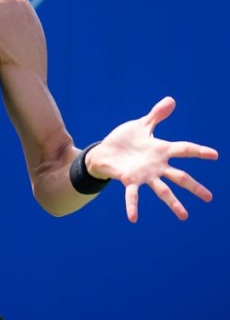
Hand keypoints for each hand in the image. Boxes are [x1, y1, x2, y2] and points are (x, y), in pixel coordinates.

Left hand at [88, 97, 217, 221]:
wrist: (104, 151)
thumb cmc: (124, 140)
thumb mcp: (141, 125)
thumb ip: (156, 115)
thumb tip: (171, 100)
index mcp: (161, 151)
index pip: (184, 149)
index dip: (199, 151)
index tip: (215, 155)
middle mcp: (156, 166)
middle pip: (180, 177)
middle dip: (195, 187)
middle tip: (210, 198)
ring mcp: (144, 175)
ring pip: (163, 190)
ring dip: (173, 203)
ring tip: (184, 216)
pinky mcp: (129, 180)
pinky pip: (132, 195)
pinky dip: (132, 206)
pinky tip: (133, 218)